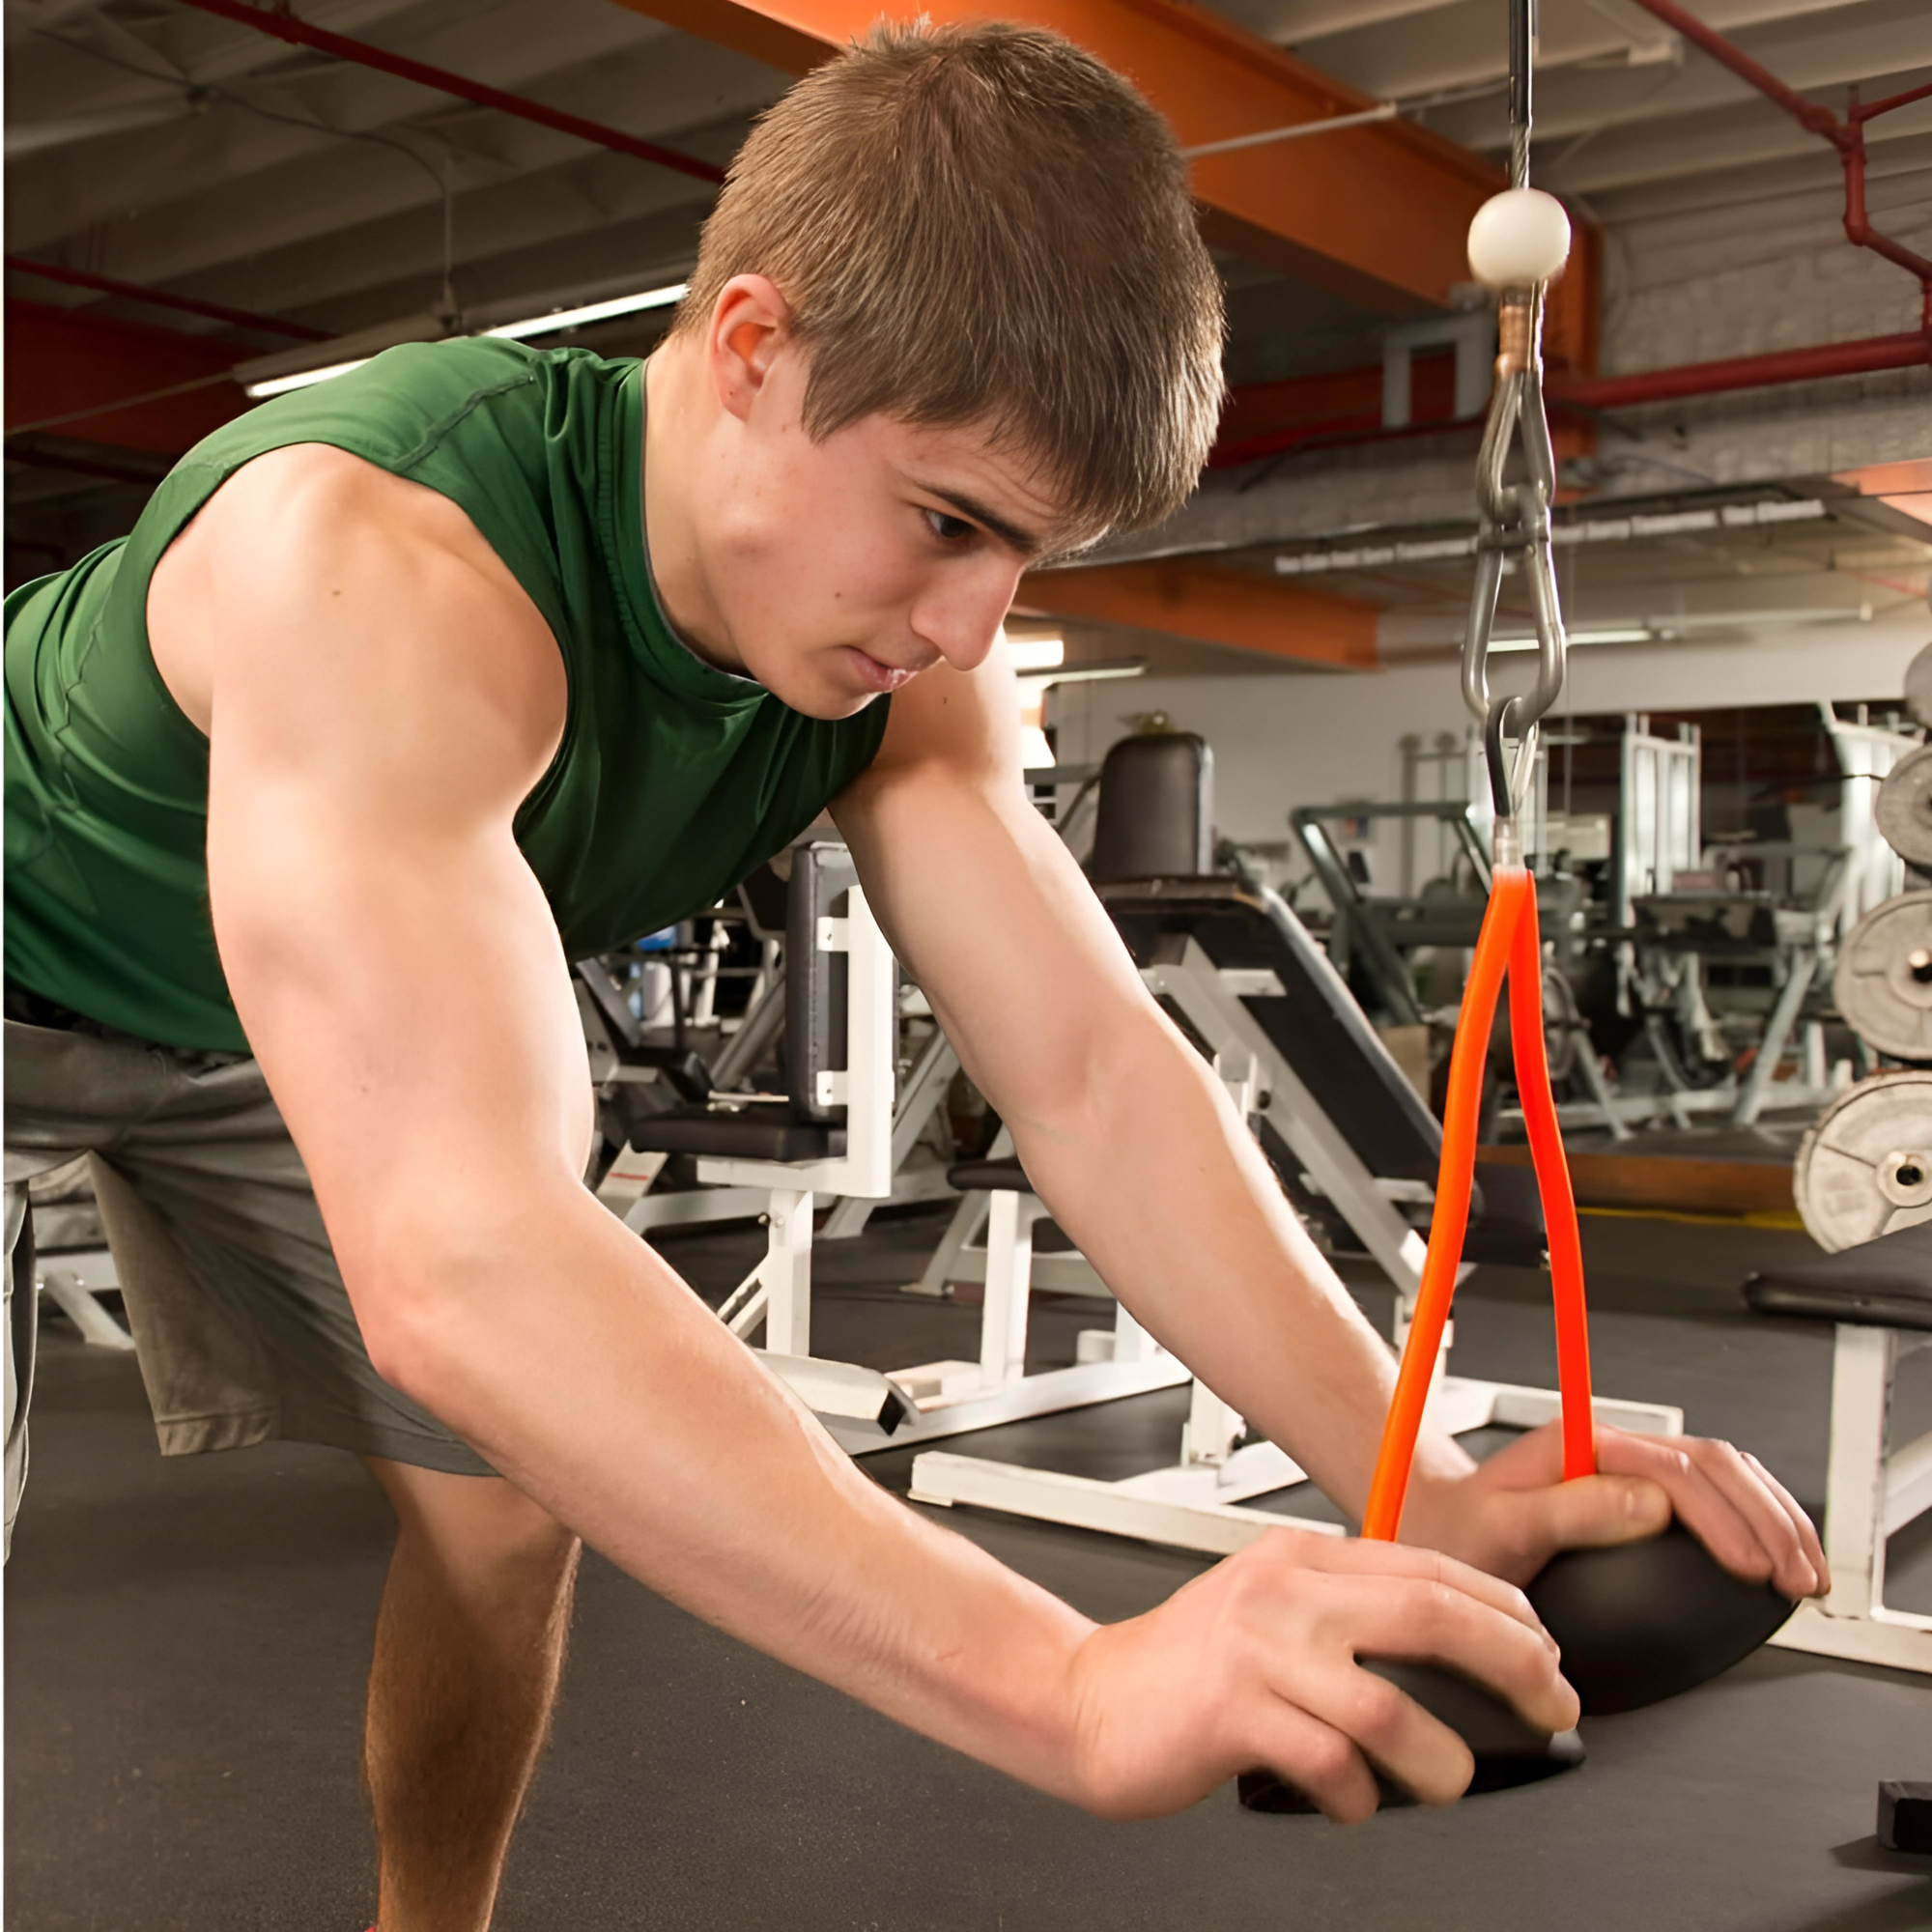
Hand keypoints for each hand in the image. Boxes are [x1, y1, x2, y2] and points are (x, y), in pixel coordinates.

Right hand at [1060, 1526, 1577, 1822]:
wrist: (1086, 1699)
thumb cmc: (1183, 1669)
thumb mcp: (1267, 1609)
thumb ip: (1342, 1612)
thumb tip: (1452, 1649)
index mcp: (1299, 1559)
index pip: (1428, 1568)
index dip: (1503, 1611)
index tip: (1544, 1652)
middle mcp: (1283, 1591)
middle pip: (1429, 1615)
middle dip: (1511, 1664)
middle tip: (1549, 1705)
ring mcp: (1257, 1648)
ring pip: (1389, 1701)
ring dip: (1440, 1755)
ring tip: (1448, 1781)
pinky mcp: (1233, 1711)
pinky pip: (1330, 1761)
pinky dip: (1359, 1796)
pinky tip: (1354, 1803)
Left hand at [1405, 1421, 1824, 1598]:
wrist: (1436, 1526)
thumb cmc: (1458, 1531)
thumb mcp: (1501, 1526)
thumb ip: (1570, 1513)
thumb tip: (1650, 1507)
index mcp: (1579, 1446)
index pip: (1674, 1471)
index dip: (1722, 1518)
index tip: (1750, 1565)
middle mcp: (1607, 1449)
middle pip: (1713, 1464)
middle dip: (1767, 1519)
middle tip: (1795, 1574)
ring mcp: (1623, 1467)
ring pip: (1722, 1473)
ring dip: (1772, 1517)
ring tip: (1802, 1567)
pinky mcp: (1632, 1491)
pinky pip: (1710, 1492)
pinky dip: (1754, 1518)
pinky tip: (1772, 1549)